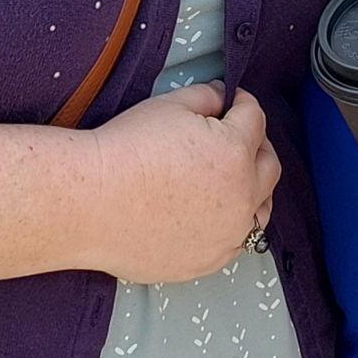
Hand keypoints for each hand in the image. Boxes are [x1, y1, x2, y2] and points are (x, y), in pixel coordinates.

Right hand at [90, 84, 278, 284]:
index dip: (244, 103)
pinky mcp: (208, 260)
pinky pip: (237, 240)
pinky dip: (234, 223)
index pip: (255, 119)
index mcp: (234, 152)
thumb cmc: (125, 151)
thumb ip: (206, 97)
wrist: (88, 203)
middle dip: (257, 144)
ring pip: (261, 208)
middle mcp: (241, 196)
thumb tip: (222, 98)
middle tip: (239, 135)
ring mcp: (227, 234)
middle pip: (269, 165)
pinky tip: (217, 212)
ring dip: (254, 188)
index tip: (234, 101)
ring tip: (234, 177)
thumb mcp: (168, 106)